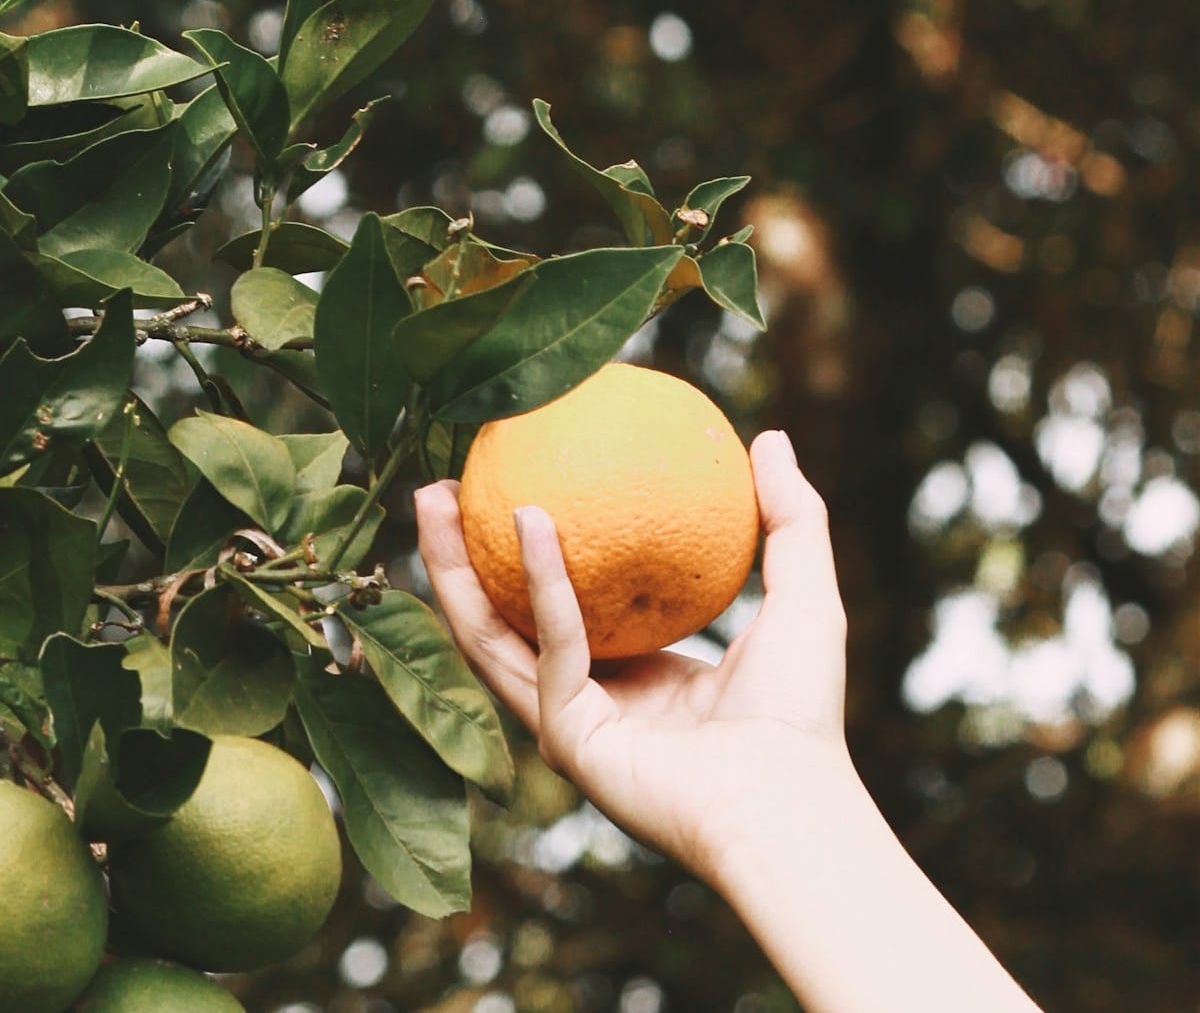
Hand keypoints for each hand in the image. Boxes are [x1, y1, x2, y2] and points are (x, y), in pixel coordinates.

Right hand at [415, 430, 853, 880]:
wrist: (789, 799)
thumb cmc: (801, 713)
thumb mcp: (802, 593)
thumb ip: (790, 518)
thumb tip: (771, 437)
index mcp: (629, 676)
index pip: (558, 607)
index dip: (525, 551)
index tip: (507, 483)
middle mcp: (586, 699)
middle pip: (499, 617)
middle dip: (459, 553)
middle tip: (442, 484)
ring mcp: (567, 720)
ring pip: (489, 634)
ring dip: (455, 565)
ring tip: (435, 497)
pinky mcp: (565, 735)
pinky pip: (551, 643)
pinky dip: (540, 580)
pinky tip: (530, 519)